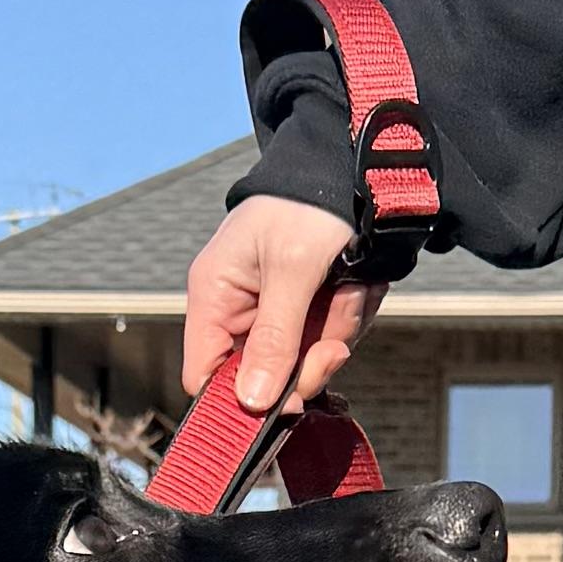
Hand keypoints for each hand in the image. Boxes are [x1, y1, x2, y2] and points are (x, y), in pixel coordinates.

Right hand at [183, 196, 384, 410]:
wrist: (359, 159)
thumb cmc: (314, 200)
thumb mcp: (293, 268)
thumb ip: (274, 339)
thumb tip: (253, 402)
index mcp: (215, 294)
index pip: (202, 377)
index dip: (237, 401)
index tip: (283, 401)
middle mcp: (241, 309)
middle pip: (263, 379)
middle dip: (306, 361)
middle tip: (334, 345)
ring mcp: (278, 311)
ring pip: (305, 362)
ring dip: (337, 331)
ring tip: (350, 287)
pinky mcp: (310, 308)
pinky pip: (329, 339)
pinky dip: (351, 316)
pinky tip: (357, 283)